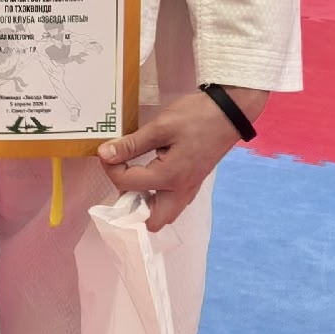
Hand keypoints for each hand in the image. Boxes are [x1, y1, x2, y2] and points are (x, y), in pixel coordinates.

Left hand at [96, 87, 265, 230]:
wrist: (229, 112)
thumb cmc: (196, 117)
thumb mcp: (160, 127)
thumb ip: (131, 144)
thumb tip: (105, 154)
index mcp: (169, 177)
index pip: (127, 184)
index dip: (110, 167)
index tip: (106, 151)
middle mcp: (180, 191)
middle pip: (150, 221)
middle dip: (130, 206)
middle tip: (123, 178)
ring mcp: (189, 190)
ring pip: (162, 214)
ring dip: (144, 204)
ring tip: (134, 178)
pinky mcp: (193, 184)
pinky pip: (171, 202)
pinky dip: (156, 197)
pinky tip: (149, 175)